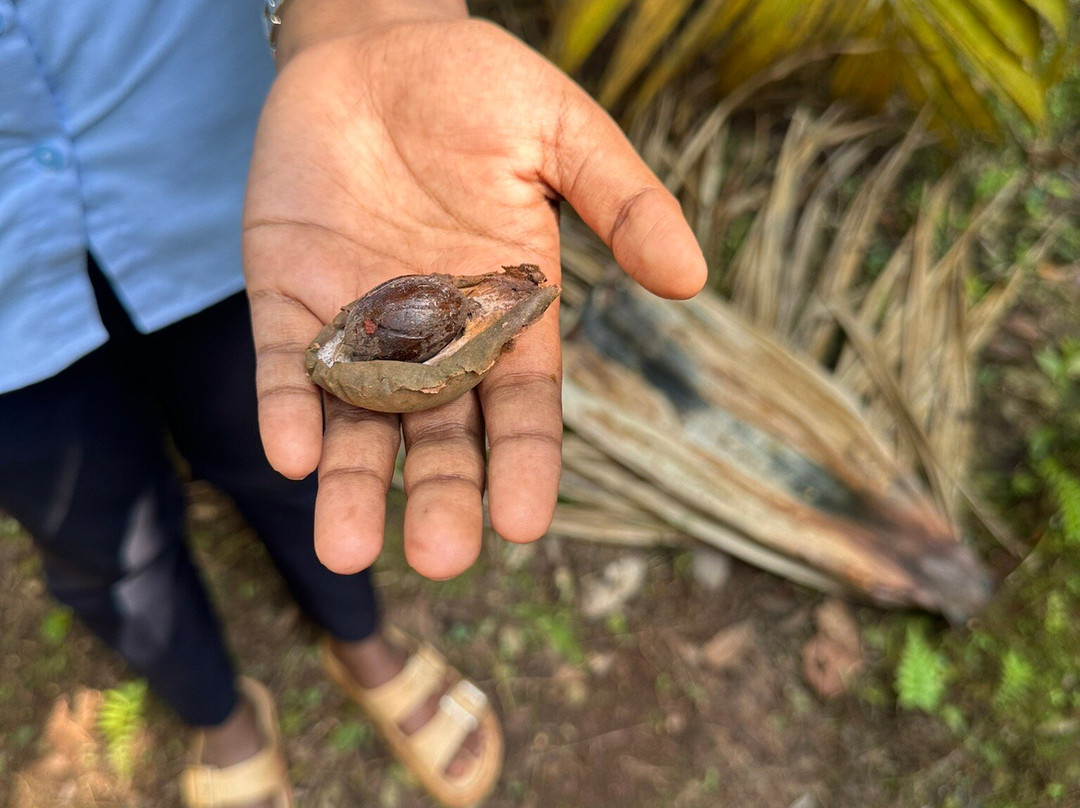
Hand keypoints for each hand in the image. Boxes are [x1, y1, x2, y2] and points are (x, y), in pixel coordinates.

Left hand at [242, 3, 705, 578]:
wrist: (375, 44)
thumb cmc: (479, 87)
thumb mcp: (565, 134)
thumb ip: (624, 201)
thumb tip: (691, 279)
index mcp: (508, 318)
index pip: (521, 410)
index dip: (522, 467)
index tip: (522, 524)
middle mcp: (435, 340)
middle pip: (440, 435)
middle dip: (439, 496)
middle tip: (439, 557)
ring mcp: (360, 324)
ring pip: (359, 421)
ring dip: (351, 484)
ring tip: (344, 550)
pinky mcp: (290, 297)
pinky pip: (287, 366)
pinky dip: (289, 409)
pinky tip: (292, 455)